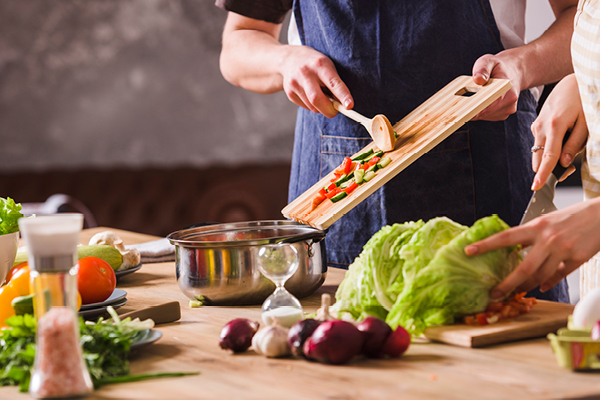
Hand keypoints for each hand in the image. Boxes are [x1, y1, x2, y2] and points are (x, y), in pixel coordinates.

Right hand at [280, 45, 352, 117]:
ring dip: (320, 107)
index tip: (349, 106)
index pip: (333, 83)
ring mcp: (295, 83)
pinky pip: (305, 106)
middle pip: (317, 99)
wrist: (290, 58)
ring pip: (312, 106)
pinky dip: (312, 106)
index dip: (343, 95)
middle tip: (335, 111)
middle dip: (329, 110)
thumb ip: (335, 84)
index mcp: (320, 65)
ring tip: (320, 94)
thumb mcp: (327, 66)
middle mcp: (305, 73)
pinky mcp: (289, 92)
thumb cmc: (315, 64)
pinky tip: (310, 94)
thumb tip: (342, 105)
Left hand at [464, 198, 599, 298]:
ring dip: (526, 286)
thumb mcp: (548, 221)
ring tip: (516, 292)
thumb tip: (516, 252)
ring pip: (540, 276)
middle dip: (507, 283)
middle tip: (494, 293)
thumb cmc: (573, 216)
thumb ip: (532, 236)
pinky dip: (548, 282)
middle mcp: (548, 239)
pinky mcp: (578, 259)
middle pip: (523, 267)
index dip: (485, 245)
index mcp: (537, 226)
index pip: (505, 237)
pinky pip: (558, 276)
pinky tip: (541, 287)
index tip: (468, 250)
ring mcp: (563, 250)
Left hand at [471, 51, 522, 120]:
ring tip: (471, 99)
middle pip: (487, 111)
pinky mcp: (503, 114)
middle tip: (459, 105)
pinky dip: (480, 112)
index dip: (479, 108)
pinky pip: (487, 116)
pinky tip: (478, 102)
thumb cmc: (499, 67)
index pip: (493, 100)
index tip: (466, 112)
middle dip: (472, 109)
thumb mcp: (489, 61)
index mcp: (507, 86)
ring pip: (485, 115)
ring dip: (476, 110)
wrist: (515, 71)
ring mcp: (508, 109)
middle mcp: (510, 99)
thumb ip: (483, 69)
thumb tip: (478, 79)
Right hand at [530, 74, 586, 189]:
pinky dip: (548, 148)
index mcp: (554, 126)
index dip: (543, 174)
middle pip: (538, 157)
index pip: (548, 156)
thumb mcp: (585, 123)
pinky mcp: (536, 125)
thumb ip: (574, 144)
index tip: (536, 186)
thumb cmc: (582, 100)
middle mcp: (540, 127)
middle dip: (548, 168)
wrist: (571, 82)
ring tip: (569, 148)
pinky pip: (540, 143)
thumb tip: (563, 163)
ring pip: (538, 151)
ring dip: (550, 158)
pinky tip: (563, 138)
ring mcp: (536, 126)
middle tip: (569, 169)